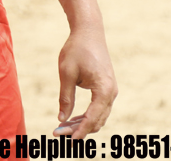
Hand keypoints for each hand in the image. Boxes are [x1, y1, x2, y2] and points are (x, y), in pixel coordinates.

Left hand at [54, 25, 116, 140]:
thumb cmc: (77, 49)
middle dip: (79, 129)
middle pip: (97, 120)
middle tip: (58, 133)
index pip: (93, 117)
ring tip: (62, 128)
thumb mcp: (66, 73)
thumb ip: (65, 97)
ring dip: (82, 124)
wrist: (89, 31)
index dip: (80, 130)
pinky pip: (98, 108)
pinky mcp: (106, 88)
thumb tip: (62, 119)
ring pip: (99, 116)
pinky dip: (87, 115)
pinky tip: (72, 119)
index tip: (68, 140)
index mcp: (104, 89)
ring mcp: (111, 91)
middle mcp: (111, 92)